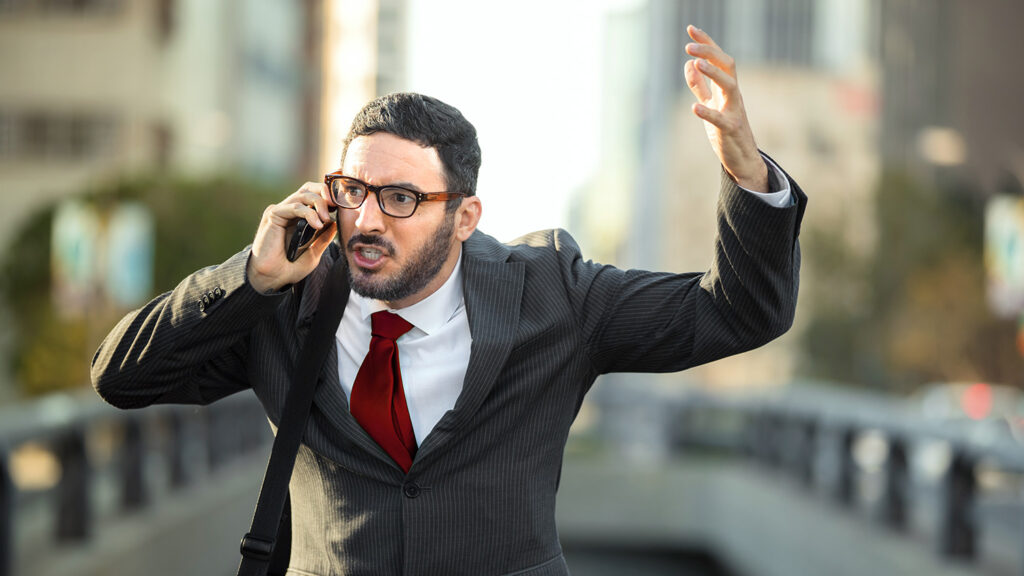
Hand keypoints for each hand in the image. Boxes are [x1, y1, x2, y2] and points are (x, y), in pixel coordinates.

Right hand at [247, 182, 336, 292]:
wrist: (272, 279)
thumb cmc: (290, 268)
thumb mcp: (314, 252)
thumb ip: (323, 238)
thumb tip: (334, 224)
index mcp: (298, 217)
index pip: (314, 195)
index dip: (328, 196)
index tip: (343, 205)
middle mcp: (289, 211)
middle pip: (309, 188)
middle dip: (325, 192)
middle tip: (336, 204)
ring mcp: (281, 211)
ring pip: (303, 194)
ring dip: (319, 203)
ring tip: (325, 219)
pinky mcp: (273, 215)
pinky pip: (295, 206)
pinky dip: (309, 213)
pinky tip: (317, 224)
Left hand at [684, 25, 767, 191]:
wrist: (743, 159)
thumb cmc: (726, 131)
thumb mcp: (711, 105)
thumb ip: (700, 86)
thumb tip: (689, 64)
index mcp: (726, 88)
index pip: (718, 59)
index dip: (707, 42)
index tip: (691, 28)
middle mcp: (733, 96)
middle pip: (727, 65)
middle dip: (710, 52)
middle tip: (689, 45)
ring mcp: (734, 112)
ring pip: (730, 86)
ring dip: (714, 73)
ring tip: (696, 62)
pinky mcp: (731, 131)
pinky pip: (721, 120)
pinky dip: (708, 113)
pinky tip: (694, 108)